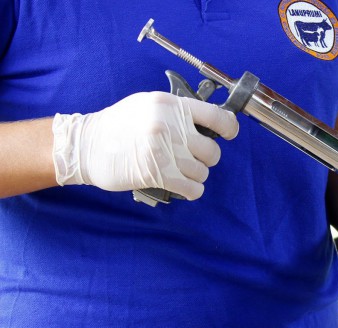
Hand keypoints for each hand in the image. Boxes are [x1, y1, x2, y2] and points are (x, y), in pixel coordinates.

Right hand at [51, 92, 238, 199]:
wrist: (85, 146)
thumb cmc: (117, 125)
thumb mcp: (147, 105)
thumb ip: (177, 112)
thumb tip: (209, 121)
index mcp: (169, 105)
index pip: (216, 115)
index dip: (229, 127)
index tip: (229, 133)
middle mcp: (169, 126)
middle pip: (212, 150)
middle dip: (205, 158)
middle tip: (191, 157)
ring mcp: (164, 151)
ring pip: (203, 171)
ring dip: (195, 175)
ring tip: (181, 171)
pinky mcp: (157, 174)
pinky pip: (193, 188)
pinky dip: (192, 190)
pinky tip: (184, 186)